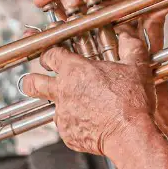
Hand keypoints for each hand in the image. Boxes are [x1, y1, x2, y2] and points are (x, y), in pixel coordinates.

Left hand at [20, 31, 155, 156]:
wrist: (129, 135)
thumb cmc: (132, 101)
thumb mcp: (136, 66)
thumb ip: (130, 45)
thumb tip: (127, 33)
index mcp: (75, 70)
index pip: (49, 54)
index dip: (48, 52)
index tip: (51, 54)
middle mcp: (62, 91)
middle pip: (32, 82)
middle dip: (31, 79)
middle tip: (37, 78)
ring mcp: (62, 114)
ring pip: (50, 106)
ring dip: (59, 104)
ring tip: (76, 105)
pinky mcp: (67, 134)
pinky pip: (65, 126)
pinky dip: (74, 123)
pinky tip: (90, 122)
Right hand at [31, 0, 167, 54]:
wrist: (127, 96)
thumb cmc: (140, 67)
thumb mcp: (148, 44)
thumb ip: (155, 22)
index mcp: (113, 0)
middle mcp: (91, 7)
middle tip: (71, 4)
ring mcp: (74, 23)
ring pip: (56, 3)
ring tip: (44, 2)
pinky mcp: (61, 42)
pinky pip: (46, 32)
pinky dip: (37, 30)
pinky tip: (32, 31)